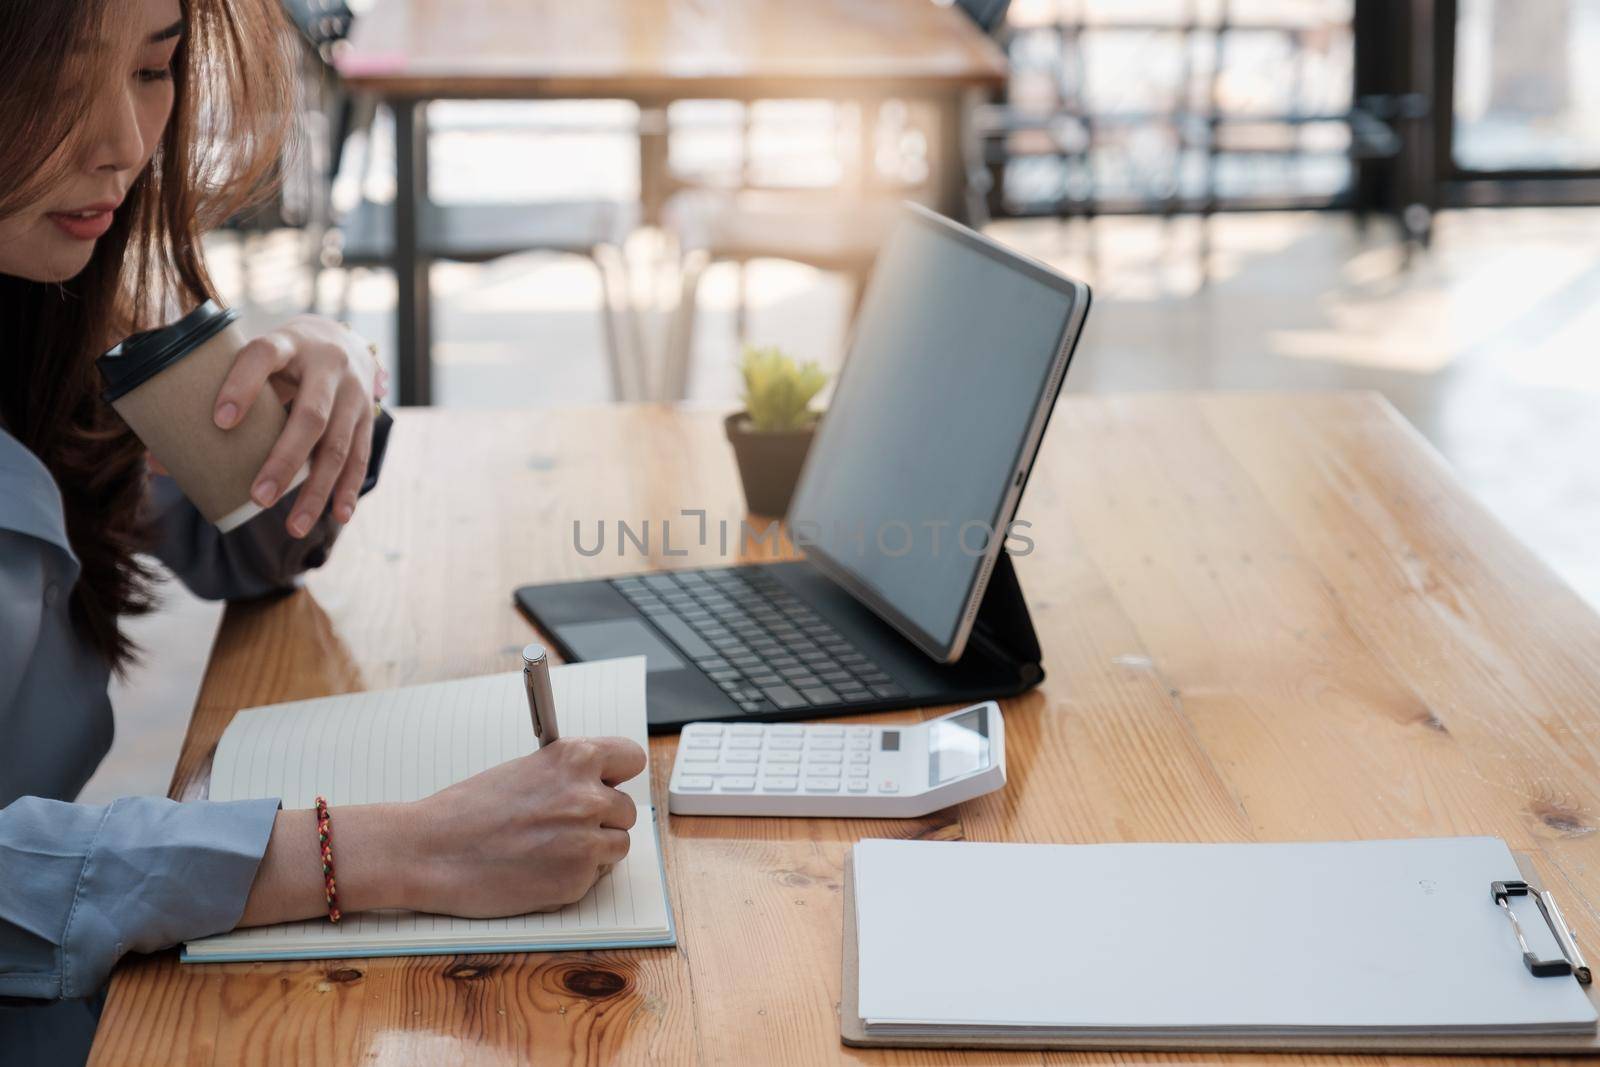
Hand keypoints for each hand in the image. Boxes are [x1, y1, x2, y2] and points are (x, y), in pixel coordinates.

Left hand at [212, 315, 386, 537]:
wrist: (345, 341)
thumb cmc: (282, 360)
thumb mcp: (254, 362)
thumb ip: (216, 398)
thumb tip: (158, 459)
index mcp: (289, 342)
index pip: (263, 356)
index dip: (242, 386)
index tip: (220, 422)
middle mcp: (328, 364)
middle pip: (311, 416)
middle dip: (285, 460)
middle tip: (260, 498)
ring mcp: (354, 392)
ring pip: (338, 446)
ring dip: (317, 489)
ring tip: (294, 526)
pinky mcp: (368, 416)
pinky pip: (360, 456)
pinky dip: (348, 489)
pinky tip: (339, 515)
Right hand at [404, 737, 646, 915]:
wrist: (430, 851)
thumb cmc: (468, 810)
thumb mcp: (525, 771)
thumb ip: (568, 776)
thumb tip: (599, 785)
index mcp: (575, 758)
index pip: (632, 757)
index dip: (618, 774)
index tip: (609, 782)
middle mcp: (588, 796)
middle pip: (626, 809)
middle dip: (601, 819)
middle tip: (563, 827)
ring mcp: (586, 841)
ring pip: (617, 845)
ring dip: (593, 850)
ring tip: (548, 850)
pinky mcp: (577, 880)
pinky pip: (595, 877)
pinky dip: (573, 877)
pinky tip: (537, 870)